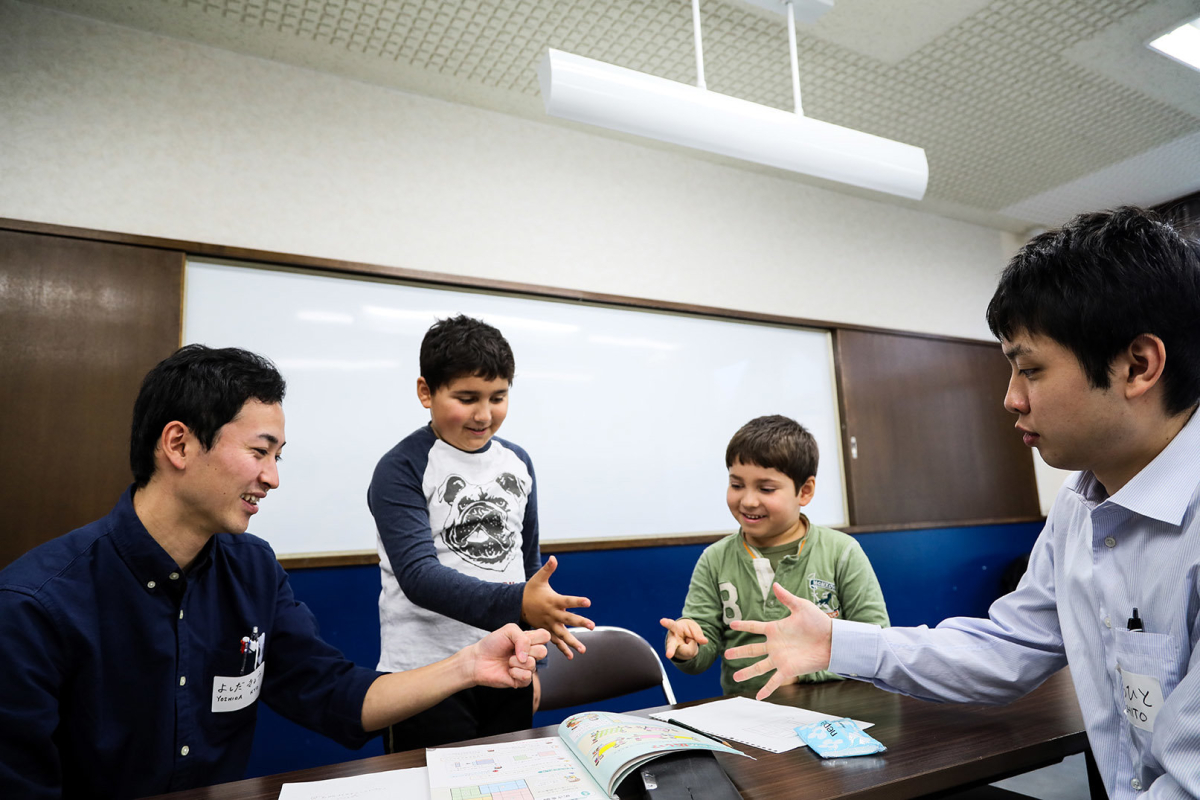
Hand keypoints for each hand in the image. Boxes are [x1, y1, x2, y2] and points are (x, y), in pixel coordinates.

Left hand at [469, 623, 549, 688]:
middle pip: (543, 652)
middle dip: (526, 650)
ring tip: (507, 661)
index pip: (545, 636)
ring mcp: (527, 668)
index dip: (534, 637)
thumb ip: (523, 638)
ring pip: (533, 664)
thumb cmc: (492, 644)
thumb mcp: (508, 630)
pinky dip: (515, 672)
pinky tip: (508, 671)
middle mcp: (531, 654)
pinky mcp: (522, 681)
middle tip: (512, 650)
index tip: (521, 638)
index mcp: (530, 640)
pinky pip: (527, 677)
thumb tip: (527, 657)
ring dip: (516, 661)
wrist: (478, 660)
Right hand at [522, 556, 594, 658]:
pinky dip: (562, 649)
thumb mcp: (538, 578)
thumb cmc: (532, 589)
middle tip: (592, 626)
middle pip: (568, 619)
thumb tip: (554, 558)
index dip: (577, 601)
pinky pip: (555, 641)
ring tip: (583, 650)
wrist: (518, 604)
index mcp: (553, 601)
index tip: (588, 602)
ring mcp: (549, 624)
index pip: (567, 601)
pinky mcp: (546, 630)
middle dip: (580, 622)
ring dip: (572, 642)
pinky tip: (571, 656)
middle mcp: (552, 614)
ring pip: (562, 634)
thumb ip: (548, 569)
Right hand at [660, 617, 707, 660]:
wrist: (684, 637)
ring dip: (691, 648)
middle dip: (670, 651)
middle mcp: (673, 639)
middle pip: (671, 645)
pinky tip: (689, 646)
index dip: (666, 623)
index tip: (662, 621)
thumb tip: (704, 641)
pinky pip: (691, 653)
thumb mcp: (693, 628)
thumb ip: (698, 634)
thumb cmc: (687, 629)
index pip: (671, 625)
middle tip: (668, 655)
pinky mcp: (680, 655)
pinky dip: (693, 649)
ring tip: (690, 642)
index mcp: (675, 628)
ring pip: (686, 651)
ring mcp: (676, 649)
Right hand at [724, 583, 831, 699]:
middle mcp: (775, 645)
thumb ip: (786, 598)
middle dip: (739, 652)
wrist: (833, 641)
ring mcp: (780, 658)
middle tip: (726, 654)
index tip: (731, 624)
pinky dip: (766, 689)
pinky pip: (774, 681)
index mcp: (776, 629)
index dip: (743, 625)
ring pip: (759, 667)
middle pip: (752, 649)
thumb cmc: (819, 623)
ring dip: (747, 672)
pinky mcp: (788, 670)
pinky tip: (758, 697)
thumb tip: (775, 584)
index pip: (755, 627)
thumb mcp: (801, 607)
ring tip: (735, 677)